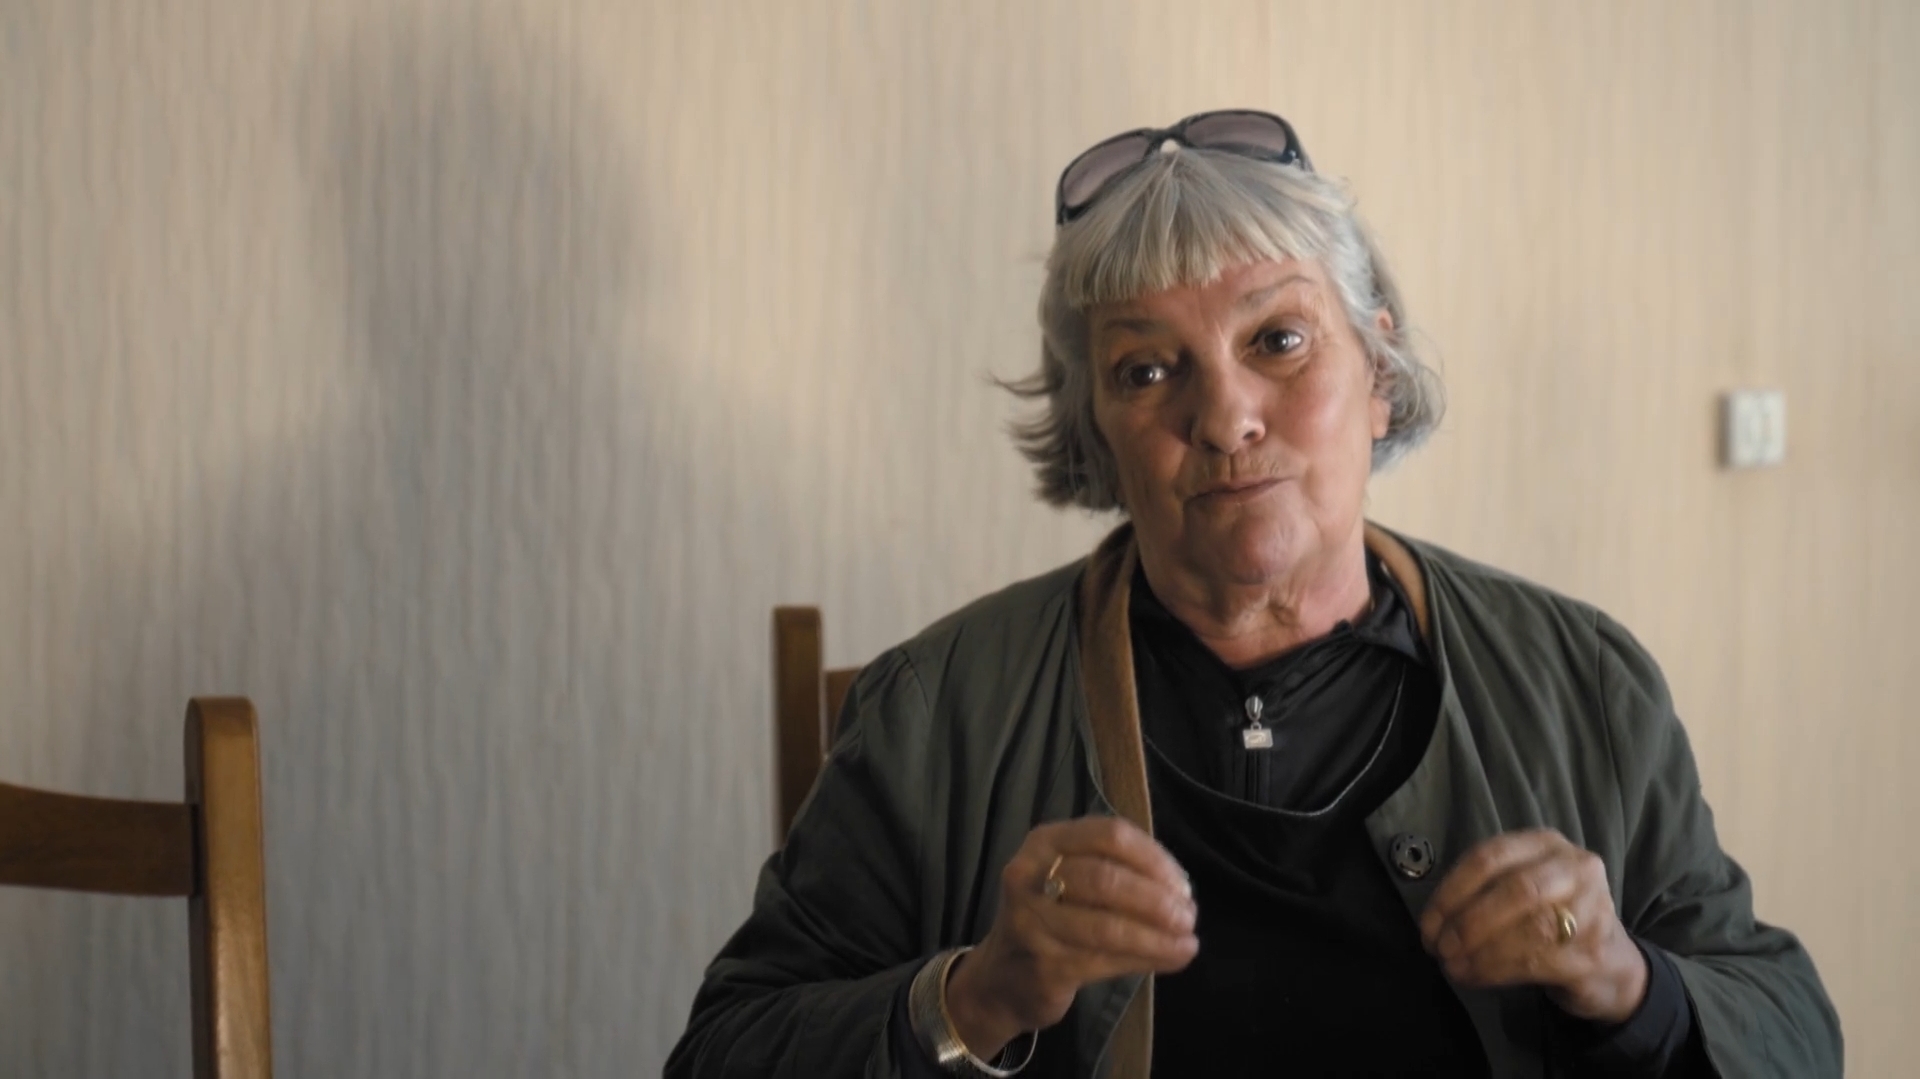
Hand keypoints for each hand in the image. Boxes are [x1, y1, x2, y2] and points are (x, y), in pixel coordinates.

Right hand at [945, 817, 1197, 1058]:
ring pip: (1108, 926)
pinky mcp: (1044, 964)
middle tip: (1189, 917)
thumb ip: (1114, 870)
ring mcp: (1032, 922)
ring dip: (1157, 935)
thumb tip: (1180, 888)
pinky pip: (1105, 960)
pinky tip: (1170, 959)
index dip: (1153, 858)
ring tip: (1188, 942)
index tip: (1182, 885)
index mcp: (1044, 842)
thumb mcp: (1068, 878)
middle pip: (1107, 879)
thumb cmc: (1050, 920)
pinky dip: (1146, 959)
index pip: (1109, 835)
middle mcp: (1030, 875)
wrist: (1000, 979)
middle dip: (1157, 899)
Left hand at [1419, 829, 1647, 1023]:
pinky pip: (1536, 961)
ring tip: (1453, 966)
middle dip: (1467, 921)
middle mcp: (1575, 868)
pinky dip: (1496, 970)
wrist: (1610, 963)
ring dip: (1480, 951)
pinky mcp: (1593, 952)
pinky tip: (1475, 977)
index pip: (1489, 857)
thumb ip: (1483, 891)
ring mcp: (1592, 909)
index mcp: (1546, 843)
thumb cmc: (1550, 917)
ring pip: (1528, 928)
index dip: (1451, 891)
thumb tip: (1435, 921)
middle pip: (1513, 889)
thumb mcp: (1520, 886)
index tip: (1428, 923)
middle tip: (1440, 948)